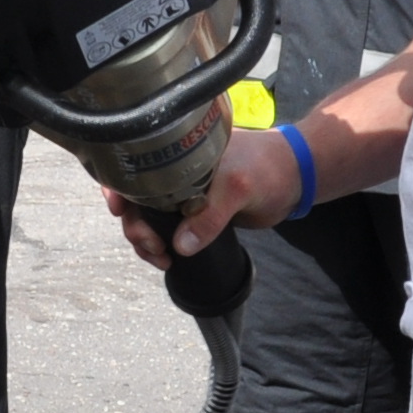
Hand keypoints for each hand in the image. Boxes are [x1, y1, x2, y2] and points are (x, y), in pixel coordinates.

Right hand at [102, 129, 301, 266]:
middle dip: (134, 225)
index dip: (117, 184)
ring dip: (145, 240)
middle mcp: (174, 171)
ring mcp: (183, 193)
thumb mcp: (237, 187)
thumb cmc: (267, 167)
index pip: (134, 163)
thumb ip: (209, 215)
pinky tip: (168, 259)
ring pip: (148, 217)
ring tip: (161, 259)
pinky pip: (168, 229)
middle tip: (152, 246)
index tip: (118, 208)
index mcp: (177, 152)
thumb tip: (180, 246)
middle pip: (135, 198)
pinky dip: (162, 245)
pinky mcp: (195, 213)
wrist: (295, 178)